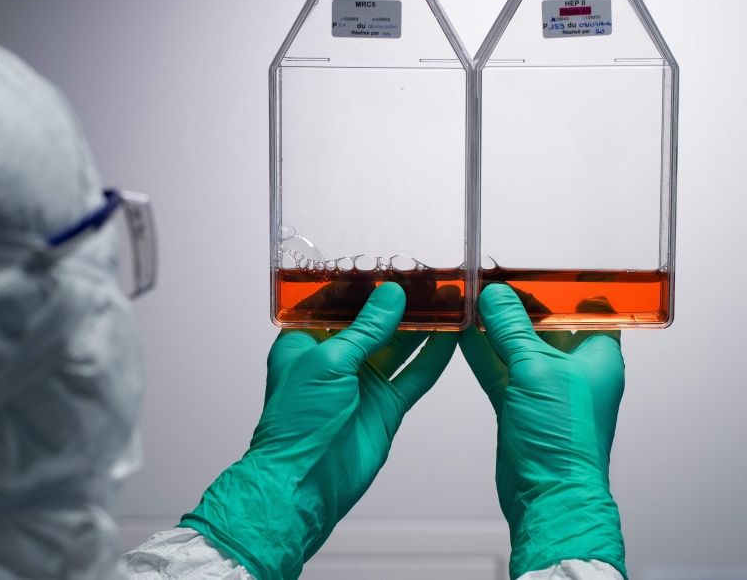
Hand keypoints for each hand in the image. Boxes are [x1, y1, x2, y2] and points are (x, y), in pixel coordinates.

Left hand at [181, 283, 457, 579]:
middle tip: (426, 280)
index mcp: (306, 343)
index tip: (388, 266)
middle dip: (399, 303)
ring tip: (445, 300)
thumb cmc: (295, 423)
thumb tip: (391, 297)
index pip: (336, 303)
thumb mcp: (328, 361)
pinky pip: (413, 376)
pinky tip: (450, 337)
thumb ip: (364, 329)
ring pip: (397, 346)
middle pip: (373, 323)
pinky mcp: (385, 406)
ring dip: (421, 325)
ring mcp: (362, 383)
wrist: (305, 481)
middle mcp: (334, 360)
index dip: (362, 286)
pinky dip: (432, 357)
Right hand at [460, 284, 626, 578]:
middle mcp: (574, 370)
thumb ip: (512, 329)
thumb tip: (495, 296)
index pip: (590, 308)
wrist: (548, 496)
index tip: (544, 265)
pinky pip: (500, 369)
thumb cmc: (566, 444)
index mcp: (598, 357)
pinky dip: (483, 351)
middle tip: (496, 277)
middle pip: (547, 323)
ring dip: (497, 326)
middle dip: (522, 302)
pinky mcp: (520, 405)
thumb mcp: (536, 371)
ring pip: (519, 345)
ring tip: (473, 298)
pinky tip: (463, 332)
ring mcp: (546, 388)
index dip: (568, 286)